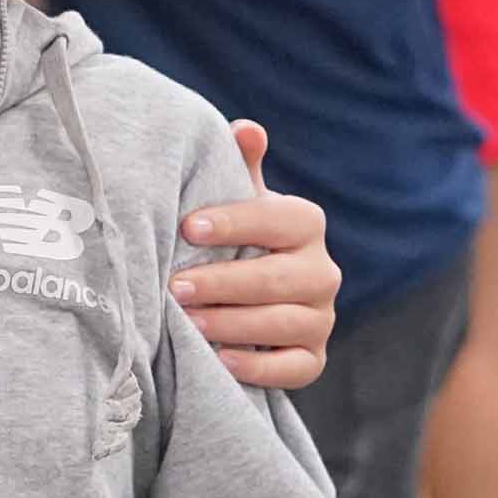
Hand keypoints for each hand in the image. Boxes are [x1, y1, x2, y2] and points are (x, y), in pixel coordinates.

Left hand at [170, 120, 338, 388]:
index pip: (279, 220)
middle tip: (175, 286)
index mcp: (305, 224)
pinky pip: (294, 368)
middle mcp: (322, 271)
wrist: (246, 293)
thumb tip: (245, 129)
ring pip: (283, 323)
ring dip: (232, 324)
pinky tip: (219, 359)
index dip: (235, 222)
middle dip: (223, 283)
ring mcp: (320, 317)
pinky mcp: (312, 357)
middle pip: (278, 278)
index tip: (187, 227)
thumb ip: (240, 166)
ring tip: (188, 323)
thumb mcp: (235, 199)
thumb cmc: (233, 237)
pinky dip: (257, 368)